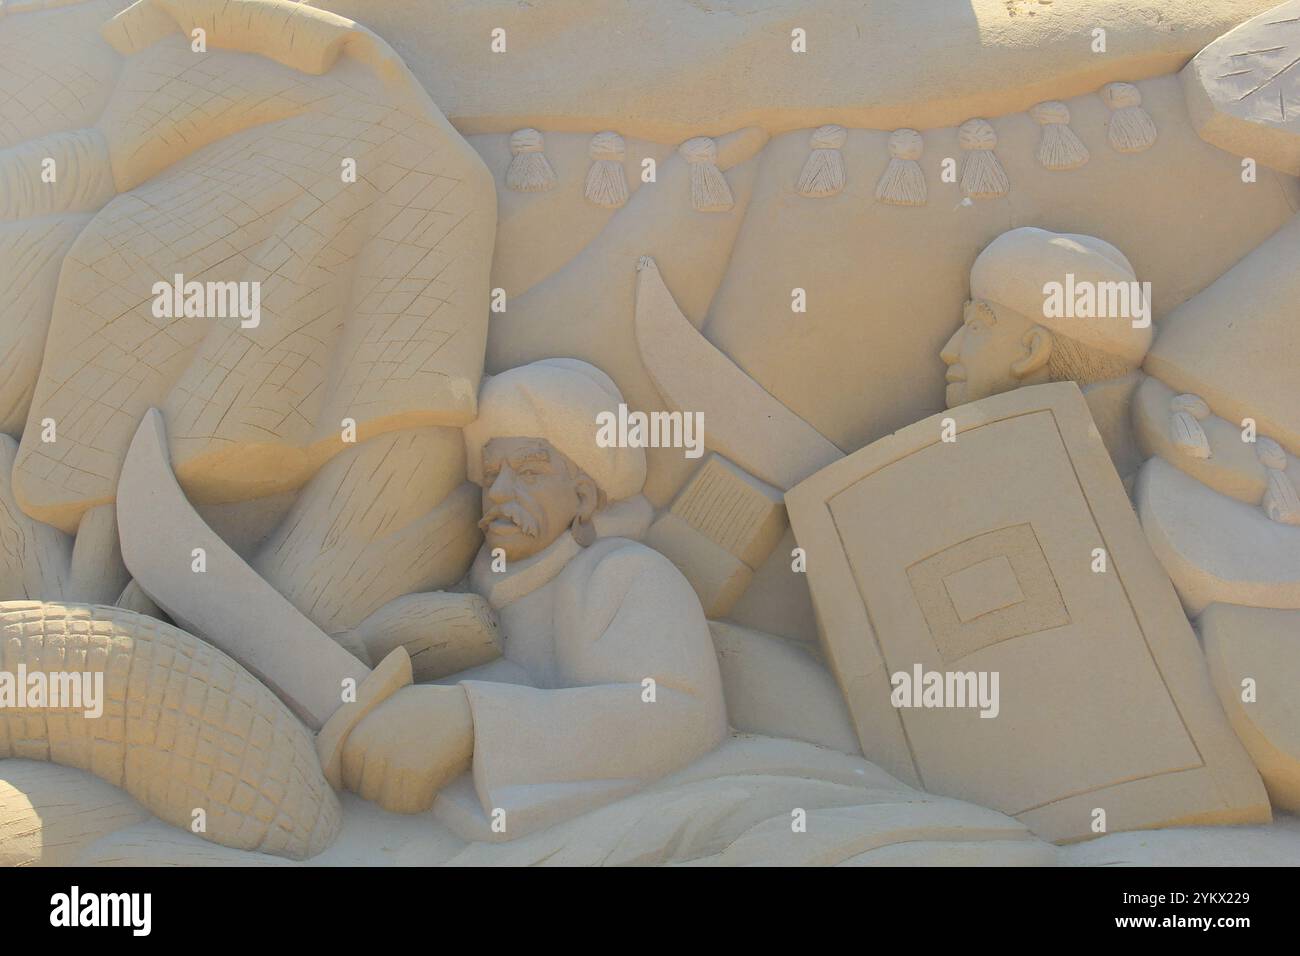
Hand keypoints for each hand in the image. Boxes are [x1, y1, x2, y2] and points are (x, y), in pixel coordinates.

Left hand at [340, 684, 473, 813]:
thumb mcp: (386, 710)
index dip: (368, 779)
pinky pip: (411, 806)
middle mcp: (370, 749)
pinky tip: (433, 783)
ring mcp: (393, 763)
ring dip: (405, 797)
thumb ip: (364, 732)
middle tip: (409, 773)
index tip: (387, 773)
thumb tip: (342, 763)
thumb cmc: (428, 708)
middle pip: (367, 793)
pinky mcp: (416, 775)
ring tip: (421, 778)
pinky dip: (423, 801)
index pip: (347, 778)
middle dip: (386, 789)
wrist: (466, 708)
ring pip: (387, 803)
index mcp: (357, 735)